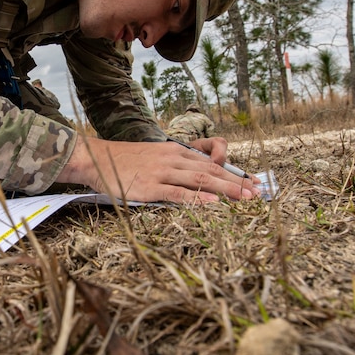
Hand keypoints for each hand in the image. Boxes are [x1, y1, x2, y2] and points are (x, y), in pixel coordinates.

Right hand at [58, 136, 259, 202]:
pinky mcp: (150, 187)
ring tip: (245, 198)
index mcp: (176, 151)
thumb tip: (197, 181)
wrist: (97, 159)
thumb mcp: (155, 156)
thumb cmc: (126, 161)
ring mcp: (162, 172)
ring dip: (225, 190)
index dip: (234, 172)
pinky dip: (196, 198)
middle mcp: (173, 159)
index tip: (252, 182)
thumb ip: (177, 165)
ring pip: (200, 180)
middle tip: (258, 192)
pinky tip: (212, 204)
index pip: (211, 161)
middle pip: (211, 170)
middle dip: (237, 182)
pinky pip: (177, 193)